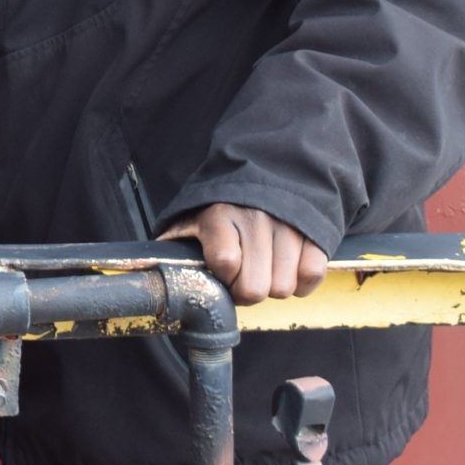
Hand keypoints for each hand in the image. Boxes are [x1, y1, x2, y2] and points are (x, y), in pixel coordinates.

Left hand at [159, 203, 327, 303]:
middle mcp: (256, 218)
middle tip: (244, 278)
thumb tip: (150, 268)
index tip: (222, 275)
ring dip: (274, 287)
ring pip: (284, 287)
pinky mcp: (315, 232)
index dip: (223, 278)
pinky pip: (312, 275)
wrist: (269, 173)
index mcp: (220, 215)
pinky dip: (302, 283)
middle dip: (247, 291)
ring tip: (264, 269)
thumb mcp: (192, 219)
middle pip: (256, 287)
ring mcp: (288, 225)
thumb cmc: (223, 210)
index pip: (225, 262)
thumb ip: (173, 244)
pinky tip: (287, 270)